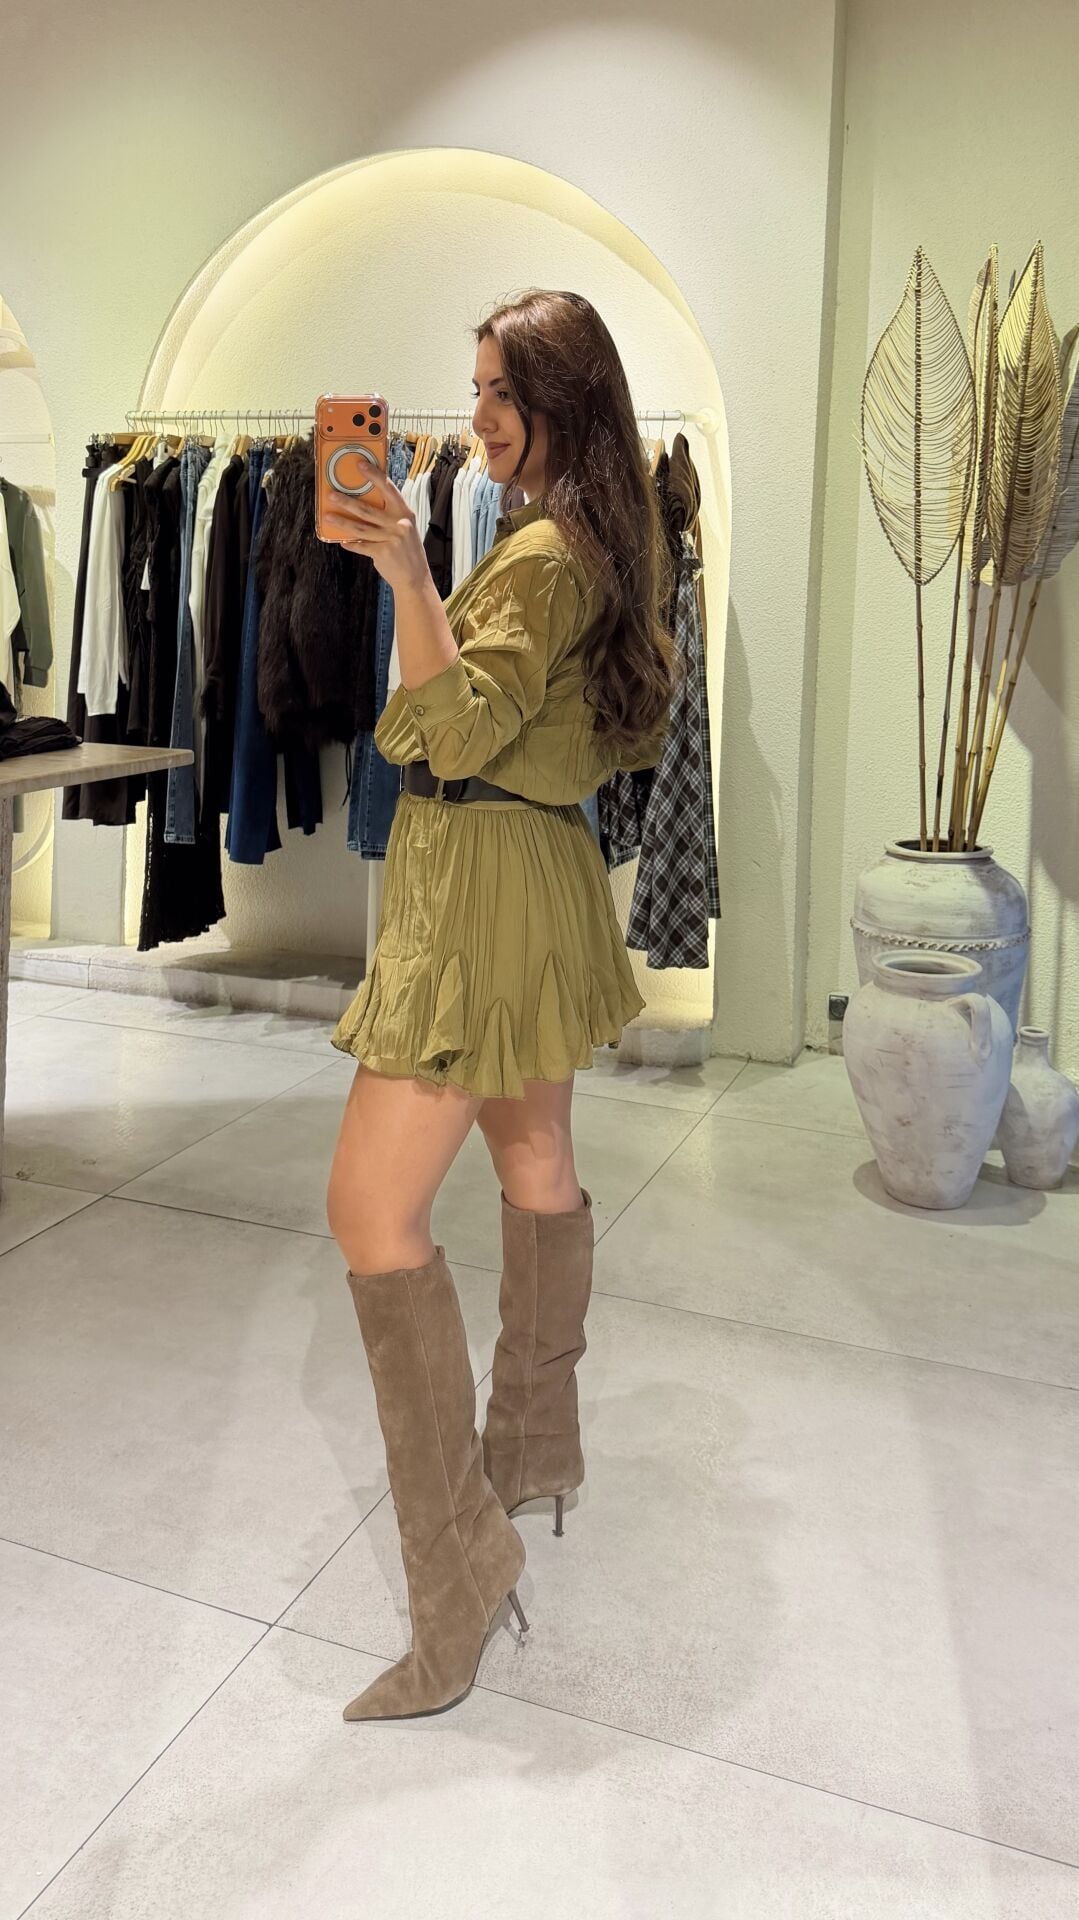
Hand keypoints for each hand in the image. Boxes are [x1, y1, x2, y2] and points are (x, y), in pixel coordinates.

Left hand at [321, 472, 431, 594]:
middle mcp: (398, 524)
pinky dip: (351, 544)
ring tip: (329, 516)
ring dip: (342, 522)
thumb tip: (366, 503)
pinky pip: (361, 546)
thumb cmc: (408, 550)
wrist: (415, 577)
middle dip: (347, 502)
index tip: (360, 464)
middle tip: (331, 494)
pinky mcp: (382, 553)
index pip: (388, 489)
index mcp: (405, 513)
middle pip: (367, 510)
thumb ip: (390, 515)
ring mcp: (390, 539)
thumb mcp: (406, 528)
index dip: (374, 475)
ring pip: (360, 528)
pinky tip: (341, 540)